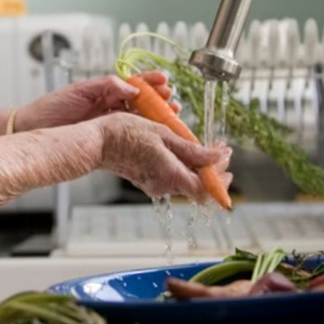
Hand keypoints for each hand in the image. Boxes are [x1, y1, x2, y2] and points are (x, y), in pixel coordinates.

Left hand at [16, 71, 178, 131]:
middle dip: (159, 100)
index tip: (164, 81)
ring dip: (157, 117)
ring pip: (140, 119)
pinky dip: (144, 134)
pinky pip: (129, 135)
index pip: (134, 84)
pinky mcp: (106, 139)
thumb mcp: (80, 91)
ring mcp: (109, 123)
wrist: (34, 129)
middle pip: (142, 102)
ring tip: (171, 114)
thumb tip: (131, 87)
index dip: (150, 82)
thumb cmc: (51, 108)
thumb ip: (106, 86)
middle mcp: (110, 106)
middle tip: (173, 101)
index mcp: (104, 91)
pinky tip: (155, 135)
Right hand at [94, 113, 232, 200]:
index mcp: (170, 175)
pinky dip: (183, 165)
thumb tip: (217, 157)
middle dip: (213, 169)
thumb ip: (192, 150)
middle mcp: (163, 186)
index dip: (221, 177)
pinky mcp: (147, 180)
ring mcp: (154, 184)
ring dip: (199, 166)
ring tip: (203, 146)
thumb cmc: (124, 134)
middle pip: (198, 186)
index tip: (226, 156)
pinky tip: (183, 149)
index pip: (206, 190)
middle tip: (219, 150)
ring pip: (186, 181)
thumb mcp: (163, 135)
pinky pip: (173, 176)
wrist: (96, 142)